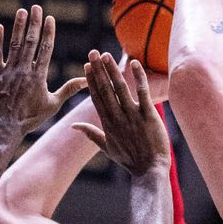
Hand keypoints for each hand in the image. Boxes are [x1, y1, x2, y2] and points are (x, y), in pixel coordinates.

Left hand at [0, 5, 86, 134]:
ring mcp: (8, 71)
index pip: (45, 49)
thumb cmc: (32, 117)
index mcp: (39, 76)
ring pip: (15, 44)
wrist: (6, 127)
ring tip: (22, 11)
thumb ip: (69, 89)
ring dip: (18, 27)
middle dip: (34, 23)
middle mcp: (24, 70)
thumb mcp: (53, 104)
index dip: (48, 32)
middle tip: (37, 7)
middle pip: (31, 42)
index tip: (50, 18)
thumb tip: (87, 80)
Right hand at [72, 51, 169, 174]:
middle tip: (92, 52)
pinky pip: (142, 92)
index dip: (91, 80)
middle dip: (98, 70)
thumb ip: (90, 134)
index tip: (86, 66)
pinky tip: (134, 63)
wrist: (149, 171)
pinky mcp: (148, 115)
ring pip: (120, 88)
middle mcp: (117, 117)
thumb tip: (73, 127)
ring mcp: (132, 116)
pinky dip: (138, 77)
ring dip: (112, 70)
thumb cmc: (130, 160)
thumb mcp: (106, 148)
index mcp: (107, 123)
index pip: (96, 97)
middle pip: (104, 89)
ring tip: (105, 55)